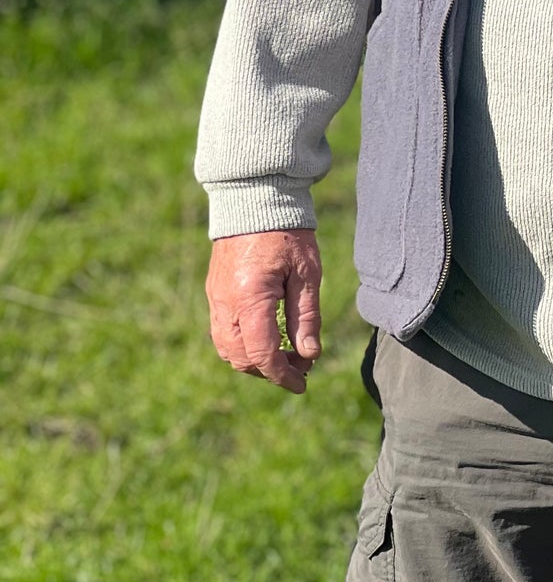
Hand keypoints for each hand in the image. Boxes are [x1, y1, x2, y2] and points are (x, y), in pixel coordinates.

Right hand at [206, 230, 322, 394]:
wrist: (256, 198)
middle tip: (301, 367)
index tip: (302, 383)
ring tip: (286, 354)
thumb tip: (309, 355)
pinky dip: (242, 345)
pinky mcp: (214, 292)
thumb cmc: (288, 232)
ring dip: (254, 361)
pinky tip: (268, 337)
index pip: (262, 354)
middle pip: (241, 358)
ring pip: (227, 349)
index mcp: (251, 298)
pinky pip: (222, 332)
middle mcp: (226, 303)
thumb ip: (306, 316)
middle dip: (269, 371)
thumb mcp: (307, 273)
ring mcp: (215, 298)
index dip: (282, 375)